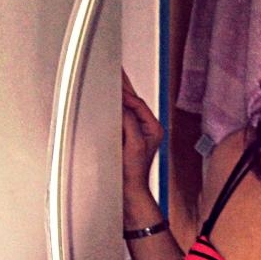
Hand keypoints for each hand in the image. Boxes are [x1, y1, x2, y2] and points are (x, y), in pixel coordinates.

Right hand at [122, 69, 163, 192]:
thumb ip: (130, 122)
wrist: (128, 190)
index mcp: (153, 128)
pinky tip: (107, 99)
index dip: (126, 93)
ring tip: (111, 78)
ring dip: (118, 94)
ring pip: (127, 107)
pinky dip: (114, 106)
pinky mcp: (127, 136)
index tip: (114, 82)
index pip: (138, 103)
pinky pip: (120, 116)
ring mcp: (136, 132)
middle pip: (133, 102)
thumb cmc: (133, 172)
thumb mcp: (133, 144)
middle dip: (123, 86)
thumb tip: (123, 105)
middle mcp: (146, 128)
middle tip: (114, 69)